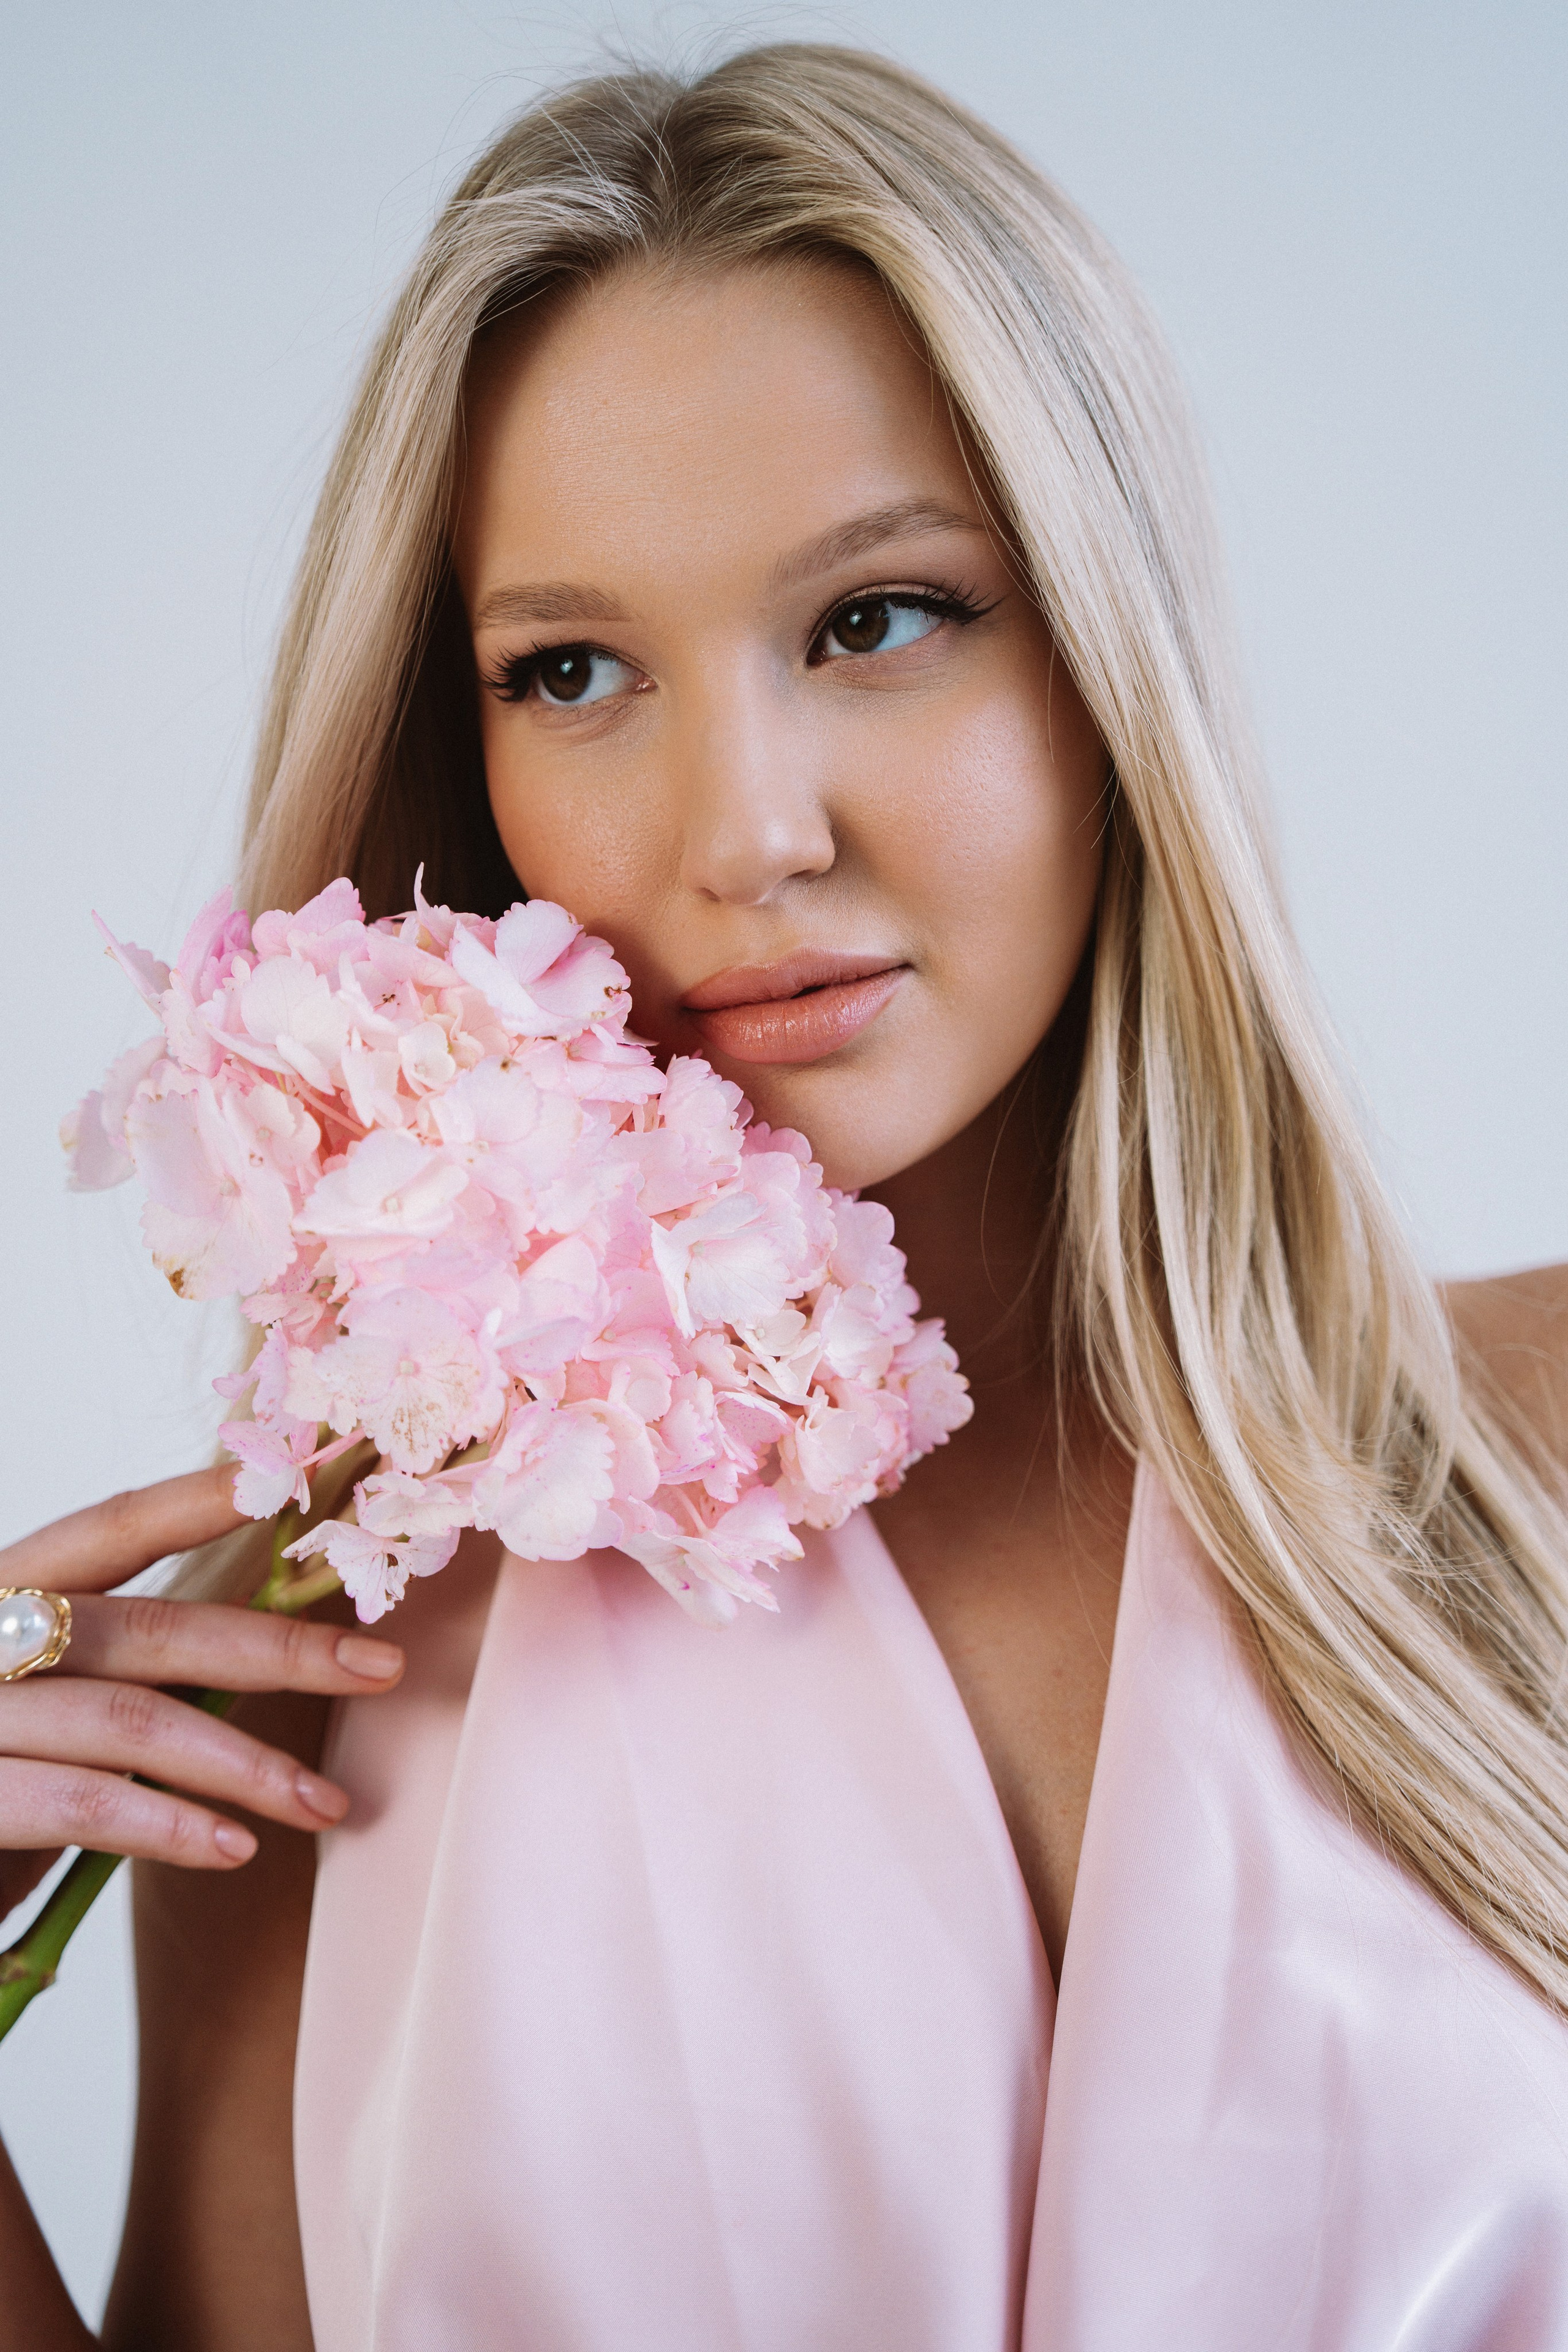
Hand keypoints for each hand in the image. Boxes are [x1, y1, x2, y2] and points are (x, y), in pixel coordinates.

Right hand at [0, 1465, 403, 1921]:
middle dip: (276, 1645)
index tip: (299, 1473)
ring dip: (244, 1763)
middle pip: (145, 1629)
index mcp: (1, 1594)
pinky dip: (169, 1826)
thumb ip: (120, 1669)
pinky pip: (82, 1805)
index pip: (107, 1531)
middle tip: (382, 1665)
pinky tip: (235, 1847)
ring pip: (128, 1722)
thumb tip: (264, 1643)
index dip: (199, 1499)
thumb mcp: (44, 1705)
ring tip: (325, 1803)